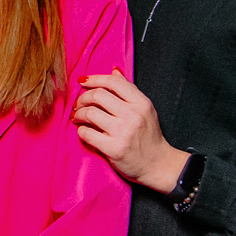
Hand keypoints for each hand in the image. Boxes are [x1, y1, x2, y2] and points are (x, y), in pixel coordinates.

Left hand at [74, 70, 190, 193]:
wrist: (157, 164)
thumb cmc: (149, 136)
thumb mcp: (145, 109)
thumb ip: (129, 90)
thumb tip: (114, 71)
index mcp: (141, 103)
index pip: (113, 82)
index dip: (94, 79)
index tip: (83, 81)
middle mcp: (133, 116)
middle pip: (98, 95)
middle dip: (82, 98)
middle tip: (78, 104)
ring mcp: (123, 133)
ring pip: (90, 113)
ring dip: (78, 113)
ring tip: (78, 117)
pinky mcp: (114, 149)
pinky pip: (87, 133)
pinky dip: (81, 130)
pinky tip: (83, 130)